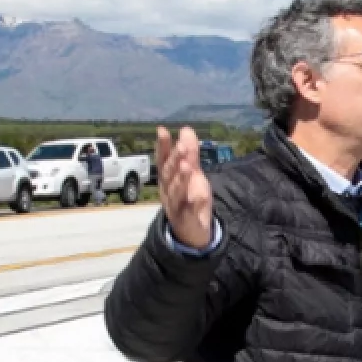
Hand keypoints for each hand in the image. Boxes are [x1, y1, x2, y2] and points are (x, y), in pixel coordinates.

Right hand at [156, 125, 214, 249]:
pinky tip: (199, 197)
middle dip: (174, 160)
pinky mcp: (187, 219)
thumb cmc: (189, 197)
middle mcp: (167, 192)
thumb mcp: (191, 173)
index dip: (162, 146)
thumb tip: (186, 129)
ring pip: (176, 193)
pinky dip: (194, 205)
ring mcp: (176, 206)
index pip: (163, 161)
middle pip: (169, 175)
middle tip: (182, 146)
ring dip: (181, 180)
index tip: (162, 131)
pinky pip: (190, 212)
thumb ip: (190, 153)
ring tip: (187, 167)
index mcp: (167, 179)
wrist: (190, 231)